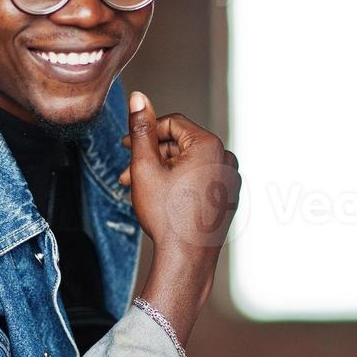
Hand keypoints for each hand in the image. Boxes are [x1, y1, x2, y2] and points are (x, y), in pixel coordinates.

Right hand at [118, 91, 240, 259]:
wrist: (186, 259)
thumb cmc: (167, 216)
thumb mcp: (145, 167)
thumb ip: (140, 129)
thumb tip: (138, 98)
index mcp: (208, 145)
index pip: (172, 123)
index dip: (146, 132)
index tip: (127, 145)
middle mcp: (226, 158)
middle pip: (181, 144)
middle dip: (152, 156)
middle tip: (127, 172)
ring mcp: (230, 179)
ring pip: (190, 163)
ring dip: (163, 170)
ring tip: (141, 188)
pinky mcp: (228, 197)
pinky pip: (201, 179)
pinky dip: (181, 182)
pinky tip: (162, 198)